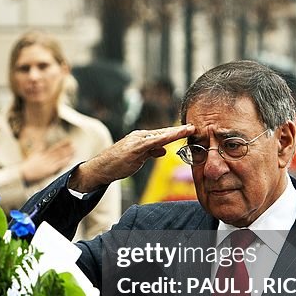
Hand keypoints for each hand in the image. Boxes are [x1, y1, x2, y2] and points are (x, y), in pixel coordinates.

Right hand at [20, 140, 75, 183]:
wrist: (22, 174)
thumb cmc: (27, 168)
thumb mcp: (33, 156)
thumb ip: (38, 150)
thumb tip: (41, 145)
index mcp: (42, 154)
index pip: (54, 148)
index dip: (62, 144)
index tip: (68, 140)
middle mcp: (46, 157)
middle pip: (58, 152)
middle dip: (66, 148)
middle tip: (74, 144)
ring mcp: (48, 163)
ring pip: (60, 157)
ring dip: (68, 154)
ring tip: (75, 151)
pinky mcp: (49, 170)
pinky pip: (58, 165)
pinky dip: (64, 162)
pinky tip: (70, 160)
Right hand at [68, 124, 194, 192]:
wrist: (100, 168)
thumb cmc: (117, 164)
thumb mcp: (138, 158)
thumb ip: (150, 152)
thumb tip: (164, 150)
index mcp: (141, 138)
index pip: (161, 135)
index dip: (175, 132)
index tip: (189, 130)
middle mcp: (140, 136)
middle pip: (163, 132)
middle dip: (179, 130)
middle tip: (194, 126)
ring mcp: (137, 141)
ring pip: (160, 136)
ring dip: (175, 132)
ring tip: (188, 129)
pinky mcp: (134, 149)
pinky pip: (152, 143)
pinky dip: (164, 139)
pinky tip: (173, 137)